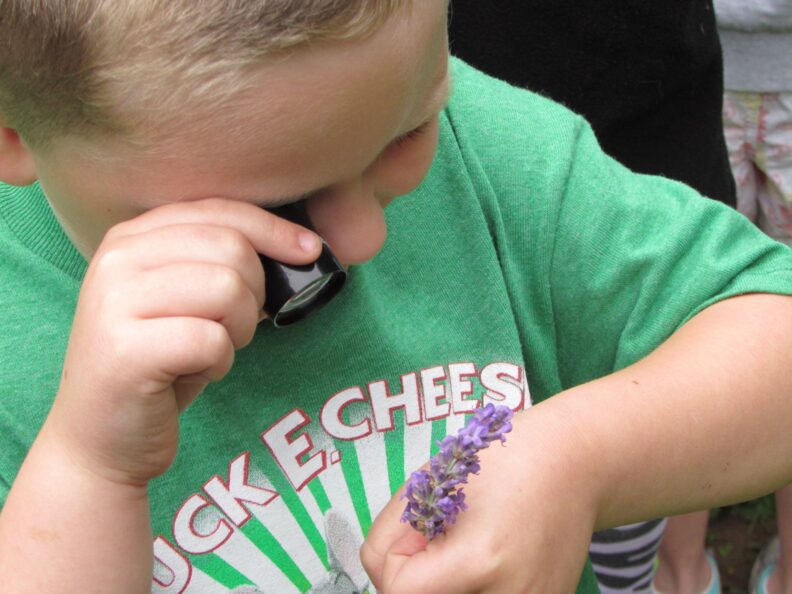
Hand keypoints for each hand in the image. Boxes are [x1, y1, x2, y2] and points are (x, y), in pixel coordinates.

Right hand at [45, 198, 320, 486]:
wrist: (101, 438)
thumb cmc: (160, 365)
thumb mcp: (189, 300)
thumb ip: (223, 262)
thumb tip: (299, 246)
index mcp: (133, 237)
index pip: (219, 210)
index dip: (273, 229)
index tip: (309, 251)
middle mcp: (117, 258)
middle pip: (231, 248)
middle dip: (254, 292)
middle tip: (233, 327)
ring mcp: (114, 301)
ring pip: (227, 289)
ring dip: (238, 329)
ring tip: (209, 350)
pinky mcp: (125, 350)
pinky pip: (213, 340)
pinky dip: (220, 362)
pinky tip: (194, 372)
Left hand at [361, 407, 597, 593]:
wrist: (574, 463)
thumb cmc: (501, 461)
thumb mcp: (432, 484)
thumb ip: (392, 535)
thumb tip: (384, 579)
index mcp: (479, 561)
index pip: (398, 590)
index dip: (396, 557)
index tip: (419, 528)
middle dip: (418, 577)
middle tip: (441, 540)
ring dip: (444, 584)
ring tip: (467, 546)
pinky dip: (474, 587)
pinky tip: (492, 557)